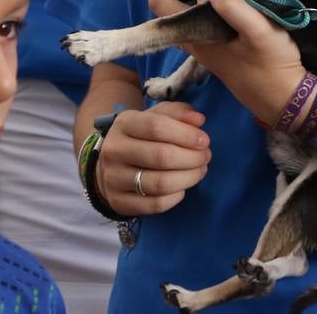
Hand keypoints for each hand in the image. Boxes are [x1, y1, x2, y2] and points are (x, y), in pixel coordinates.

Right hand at [96, 102, 209, 216]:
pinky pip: (155, 204)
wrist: (110, 165)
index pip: (156, 126)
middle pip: (161, 156)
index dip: (186, 134)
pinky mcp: (119, 202)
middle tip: (205, 157)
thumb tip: (199, 120)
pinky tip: (182, 188)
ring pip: (160, 183)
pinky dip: (176, 197)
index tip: (204, 140)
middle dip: (192, 158)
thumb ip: (178, 113)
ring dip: (188, 178)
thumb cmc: (141, 137)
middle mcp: (114, 150)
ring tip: (199, 171)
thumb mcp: (156, 117)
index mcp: (124, 123)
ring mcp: (113, 179)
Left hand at [146, 0, 306, 123]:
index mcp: (201, 31)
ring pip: (178, 14)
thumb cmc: (273, 64)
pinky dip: (192, 1)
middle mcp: (196, 39)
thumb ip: (234, 7)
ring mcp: (204, 46)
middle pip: (166, 5)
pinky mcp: (215, 50)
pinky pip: (193, 21)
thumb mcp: (259, 32)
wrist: (283, 99)